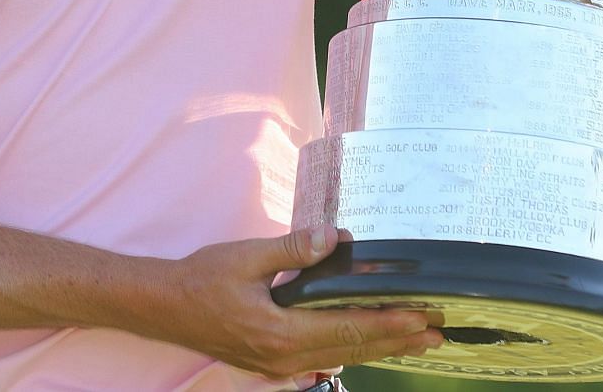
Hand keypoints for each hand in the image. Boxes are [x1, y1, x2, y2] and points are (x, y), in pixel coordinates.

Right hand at [152, 225, 442, 378]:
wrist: (164, 306)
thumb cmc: (202, 279)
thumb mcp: (247, 256)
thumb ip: (292, 249)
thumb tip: (334, 237)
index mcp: (280, 332)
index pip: (347, 328)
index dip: (388, 323)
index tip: (422, 316)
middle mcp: (284, 357)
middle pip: (353, 350)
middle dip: (398, 340)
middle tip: (438, 332)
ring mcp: (278, 365)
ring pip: (342, 357)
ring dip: (381, 347)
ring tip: (417, 340)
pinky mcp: (273, 361)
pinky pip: (323, 358)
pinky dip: (354, 349)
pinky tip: (369, 343)